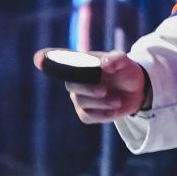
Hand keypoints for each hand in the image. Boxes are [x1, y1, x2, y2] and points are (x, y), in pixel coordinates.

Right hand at [33, 48, 147, 122]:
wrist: (138, 90)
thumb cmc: (126, 71)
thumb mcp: (125, 62)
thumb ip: (116, 59)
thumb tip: (104, 65)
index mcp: (82, 62)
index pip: (59, 59)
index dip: (46, 59)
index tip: (38, 59)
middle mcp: (77, 79)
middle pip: (70, 85)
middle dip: (88, 89)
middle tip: (104, 90)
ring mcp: (80, 97)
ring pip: (80, 102)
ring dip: (100, 102)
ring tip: (117, 100)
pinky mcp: (87, 113)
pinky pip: (87, 116)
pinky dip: (102, 113)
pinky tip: (114, 109)